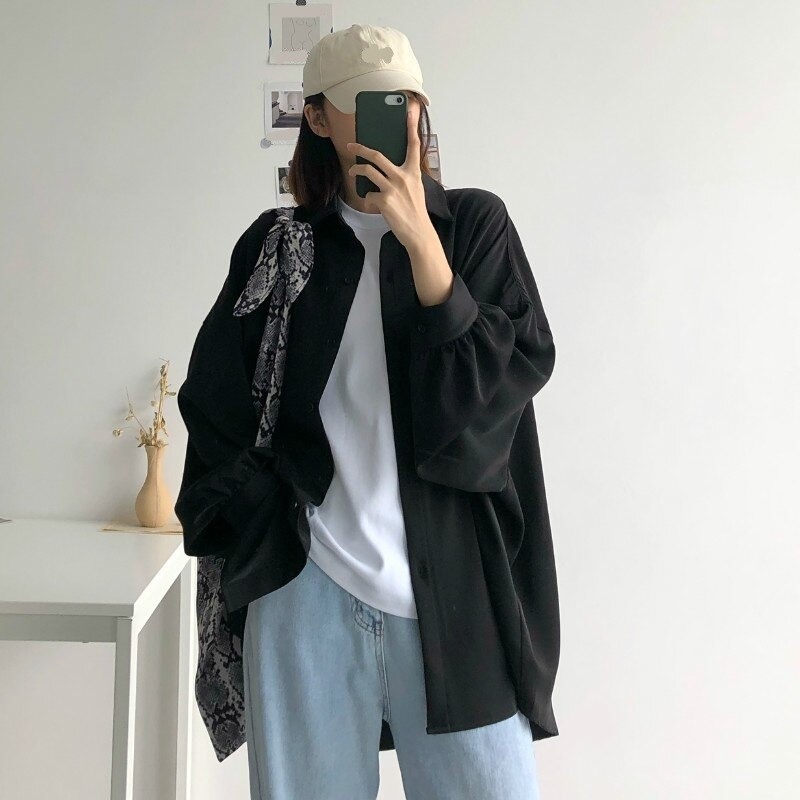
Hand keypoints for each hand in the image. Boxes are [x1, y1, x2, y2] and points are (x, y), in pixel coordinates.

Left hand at [345, 106, 437, 253]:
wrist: (418, 232)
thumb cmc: (415, 211)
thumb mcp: (415, 189)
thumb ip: (404, 176)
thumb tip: (386, 169)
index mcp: (413, 172)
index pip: (413, 145)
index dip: (411, 127)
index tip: (409, 112)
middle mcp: (403, 177)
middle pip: (378, 155)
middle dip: (361, 148)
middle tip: (352, 145)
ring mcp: (392, 188)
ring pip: (367, 171)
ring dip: (356, 170)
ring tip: (352, 171)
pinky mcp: (384, 200)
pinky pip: (369, 194)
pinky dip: (369, 199)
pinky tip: (375, 204)